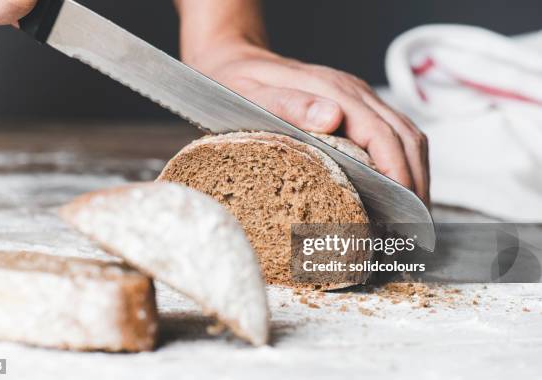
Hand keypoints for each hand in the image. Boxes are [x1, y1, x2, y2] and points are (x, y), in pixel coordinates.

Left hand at [185, 38, 429, 204]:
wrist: (234, 62)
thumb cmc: (238, 85)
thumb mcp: (253, 96)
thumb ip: (291, 106)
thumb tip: (332, 118)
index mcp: (335, 92)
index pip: (384, 136)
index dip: (399, 174)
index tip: (403, 211)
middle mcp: (354, 94)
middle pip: (406, 138)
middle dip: (416, 182)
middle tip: (415, 225)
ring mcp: (357, 99)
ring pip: (407, 135)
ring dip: (416, 174)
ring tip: (411, 214)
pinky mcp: (353, 107)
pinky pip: (393, 133)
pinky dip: (403, 162)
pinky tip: (397, 187)